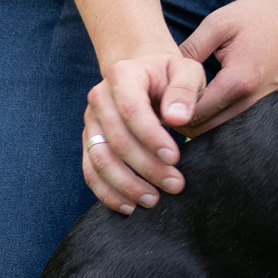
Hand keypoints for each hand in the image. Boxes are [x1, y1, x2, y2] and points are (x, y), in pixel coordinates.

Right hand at [81, 51, 205, 212]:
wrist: (147, 75)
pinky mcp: (89, 140)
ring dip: (126, 185)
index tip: (175, 158)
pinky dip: (107, 192)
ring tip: (154, 199)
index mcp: (122, 74)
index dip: (151, 138)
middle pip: (116, 140)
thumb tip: (176, 117)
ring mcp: (91, 120)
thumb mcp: (188, 71)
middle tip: (175, 185)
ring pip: (99, 159)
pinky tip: (129, 206)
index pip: (131, 111)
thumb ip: (185, 90)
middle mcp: (100, 97)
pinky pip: (90, 171)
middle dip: (146, 167)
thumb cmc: (171, 76)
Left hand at [177, 0, 277, 135]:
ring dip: (206, 123)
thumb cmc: (262, 16)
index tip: (158, 102)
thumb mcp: (219, 23)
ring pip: (226, 132)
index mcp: (237, 81)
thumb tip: (166, 72)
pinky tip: (213, 104)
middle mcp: (254, 102)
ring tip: (188, 105)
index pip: (195, 115)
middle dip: (185, 123)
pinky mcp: (276, 107)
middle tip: (168, 108)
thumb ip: (191, 49)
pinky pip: (243, 123)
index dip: (172, 112)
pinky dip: (225, 119)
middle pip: (209, 131)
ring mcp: (268, 107)